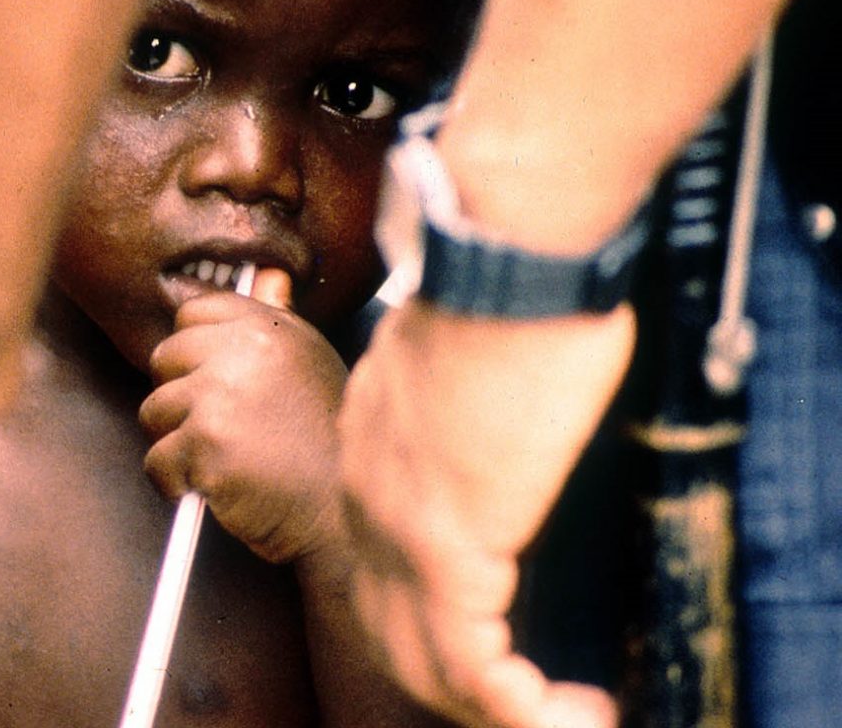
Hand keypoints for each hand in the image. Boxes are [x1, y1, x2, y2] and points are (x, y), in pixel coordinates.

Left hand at [140, 278, 348, 563]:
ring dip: (176, 443)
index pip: (194, 312)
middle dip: (180, 398)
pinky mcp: (205, 443)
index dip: (195, 352)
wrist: (342, 518)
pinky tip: (215, 490)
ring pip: (153, 411)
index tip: (214, 384)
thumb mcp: (313, 366)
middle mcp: (246, 351)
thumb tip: (270, 274)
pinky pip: (156, 461)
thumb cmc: (327, 449)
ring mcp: (222, 395)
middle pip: (164, 358)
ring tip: (223, 462)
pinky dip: (176, 484)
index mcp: (271, 327)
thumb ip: (281, 321)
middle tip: (219, 432)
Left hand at [337, 298, 633, 727]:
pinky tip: (570, 714)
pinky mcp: (451, 542)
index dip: (431, 618)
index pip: (379, 563)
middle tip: (520, 702)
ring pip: (424, 660)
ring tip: (565, 718)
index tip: (490, 645)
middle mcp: (370, 495)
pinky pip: (473, 666)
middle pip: (388, 625)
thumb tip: (485, 423)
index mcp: (372, 451)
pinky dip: (520, 708)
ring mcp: (402, 524)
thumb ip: (455, 413)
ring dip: (494, 707)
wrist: (501, 257)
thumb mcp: (459, 367)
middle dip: (452, 680)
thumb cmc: (501, 292)